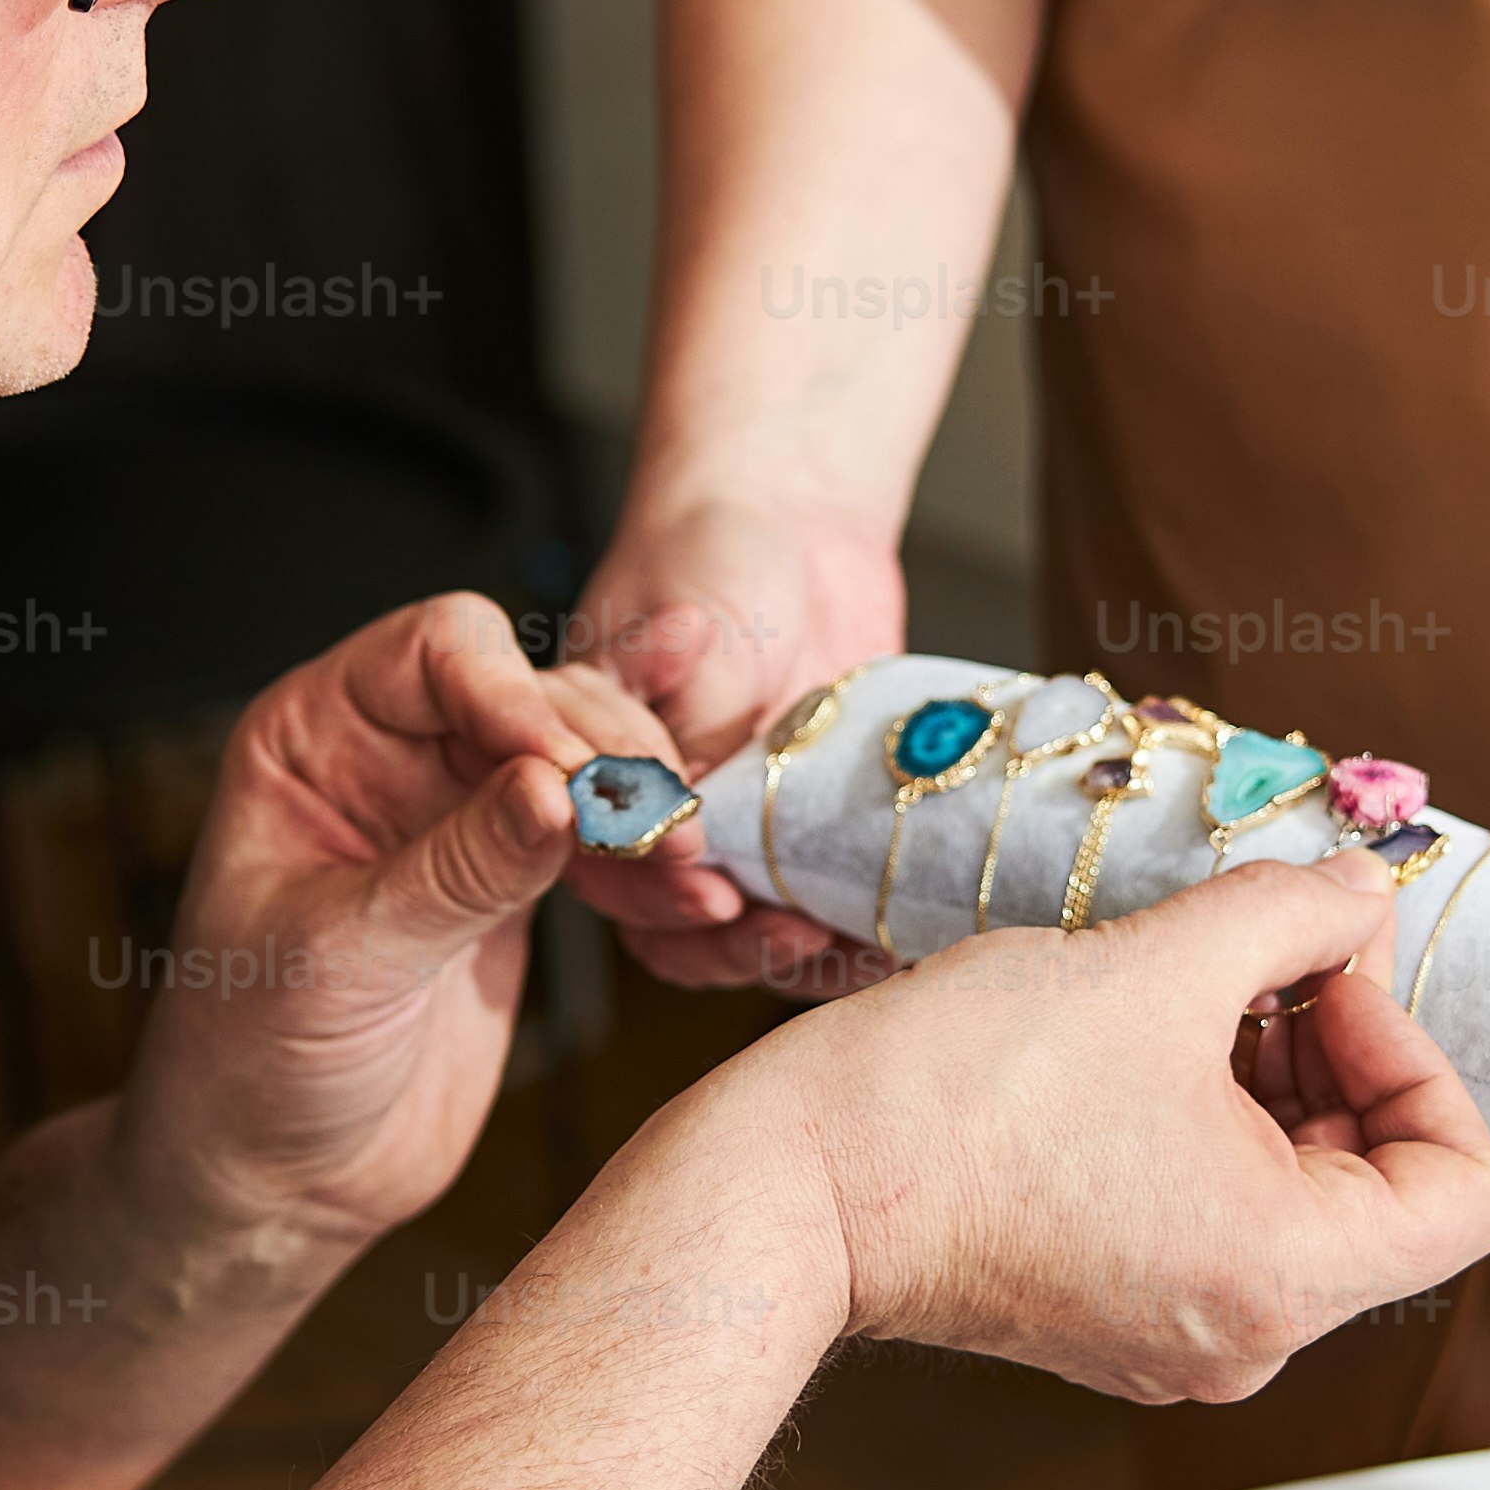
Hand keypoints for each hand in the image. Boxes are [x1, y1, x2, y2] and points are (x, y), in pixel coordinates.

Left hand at [112, 593, 665, 1259]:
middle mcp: (393, 754)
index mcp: (314, 735)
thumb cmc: (251, 1061)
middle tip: (663, 824)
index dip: (517, 696)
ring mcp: (462, 815)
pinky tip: (706, 900)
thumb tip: (557, 788)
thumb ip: (454, 869)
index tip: (576, 773)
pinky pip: (606, 845)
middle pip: (535, 694)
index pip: (439, 651)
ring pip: (587, 765)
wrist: (283, 1177)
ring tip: (698, 870)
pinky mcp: (519, 884)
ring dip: (652, 812)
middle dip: (608, 754)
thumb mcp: (341, 959)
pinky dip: (657, 871)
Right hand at [556, 476, 904, 994]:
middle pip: (658, 920)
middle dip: (718, 935)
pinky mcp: (796, 848)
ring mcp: (728, 840)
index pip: (597, 849)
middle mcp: (651, 819)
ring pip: (729, 939)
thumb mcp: (687, 614)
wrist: (799, 535)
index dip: (642, 871)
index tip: (697, 860)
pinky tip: (896, 945)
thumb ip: (683, 702)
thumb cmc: (714, 557)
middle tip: (781, 925)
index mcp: (594, 768)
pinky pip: (810, 918)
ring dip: (782, 954)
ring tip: (845, 943)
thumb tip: (680, 775)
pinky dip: (847, 943)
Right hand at [757, 853, 1489, 1401]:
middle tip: (1266, 954)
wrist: (794, 1187)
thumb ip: (1290, 916)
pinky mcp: (1116, 1319)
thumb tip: (1359, 892)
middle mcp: (1250, 1337)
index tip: (1329, 978)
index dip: (1419, 1058)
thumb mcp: (1157, 966)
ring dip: (1270, 1081)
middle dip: (1338, 1052)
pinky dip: (1208, 1127)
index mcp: (1288, 1278)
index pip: (1464, 1189)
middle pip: (1380, 1188)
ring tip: (1184, 994)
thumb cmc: (957, 1098)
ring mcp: (1180, 1341)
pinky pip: (1218, 1217)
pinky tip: (1136, 1049)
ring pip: (1296, 1196)